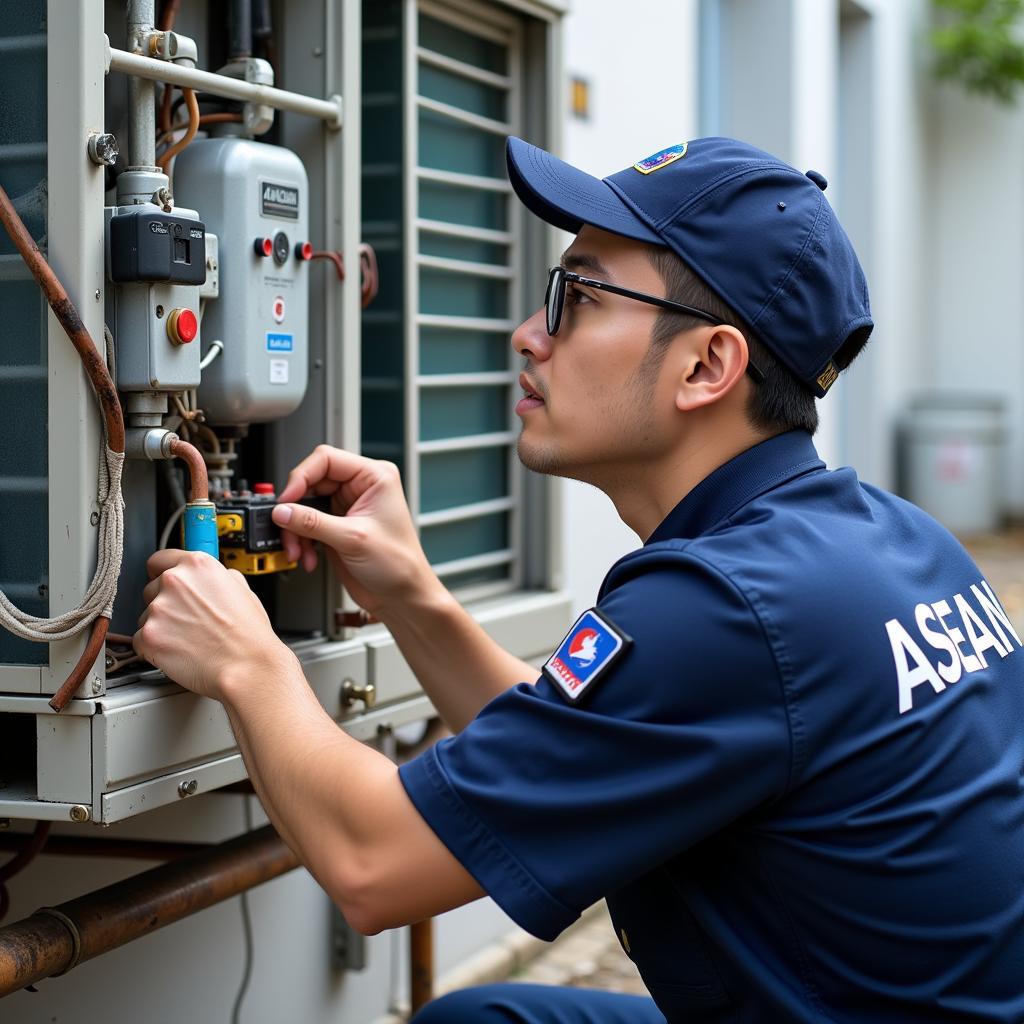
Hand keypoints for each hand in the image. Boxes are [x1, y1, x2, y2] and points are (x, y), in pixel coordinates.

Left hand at [134, 550, 294, 700]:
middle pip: (151, 588)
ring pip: (146, 616)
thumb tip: (208, 579)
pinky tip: (178, 651)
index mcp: (198, 565)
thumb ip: (218, 577)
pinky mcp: (149, 636)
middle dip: (165, 604)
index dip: (164, 573)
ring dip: (160, 626)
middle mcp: (175, 581)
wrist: (247, 666)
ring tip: (188, 639)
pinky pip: (141, 640)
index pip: (160, 559)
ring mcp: (159, 609)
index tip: (166, 582)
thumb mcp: (243, 590)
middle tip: (187, 619)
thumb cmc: (249, 634)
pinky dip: (154, 648)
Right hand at [272, 446, 437, 618]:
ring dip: (296, 530)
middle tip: (287, 530)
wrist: (402, 596)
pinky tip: (308, 557)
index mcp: (374, 477)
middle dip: (296, 510)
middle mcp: (360, 487)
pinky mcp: (337, 526)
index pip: (326, 459)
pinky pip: (307, 524)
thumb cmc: (399, 564)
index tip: (286, 500)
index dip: (301, 477)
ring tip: (299, 551)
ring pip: (304, 505)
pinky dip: (301, 540)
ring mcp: (348, 507)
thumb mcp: (353, 539)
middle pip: (311, 483)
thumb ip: (313, 523)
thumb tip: (283, 511)